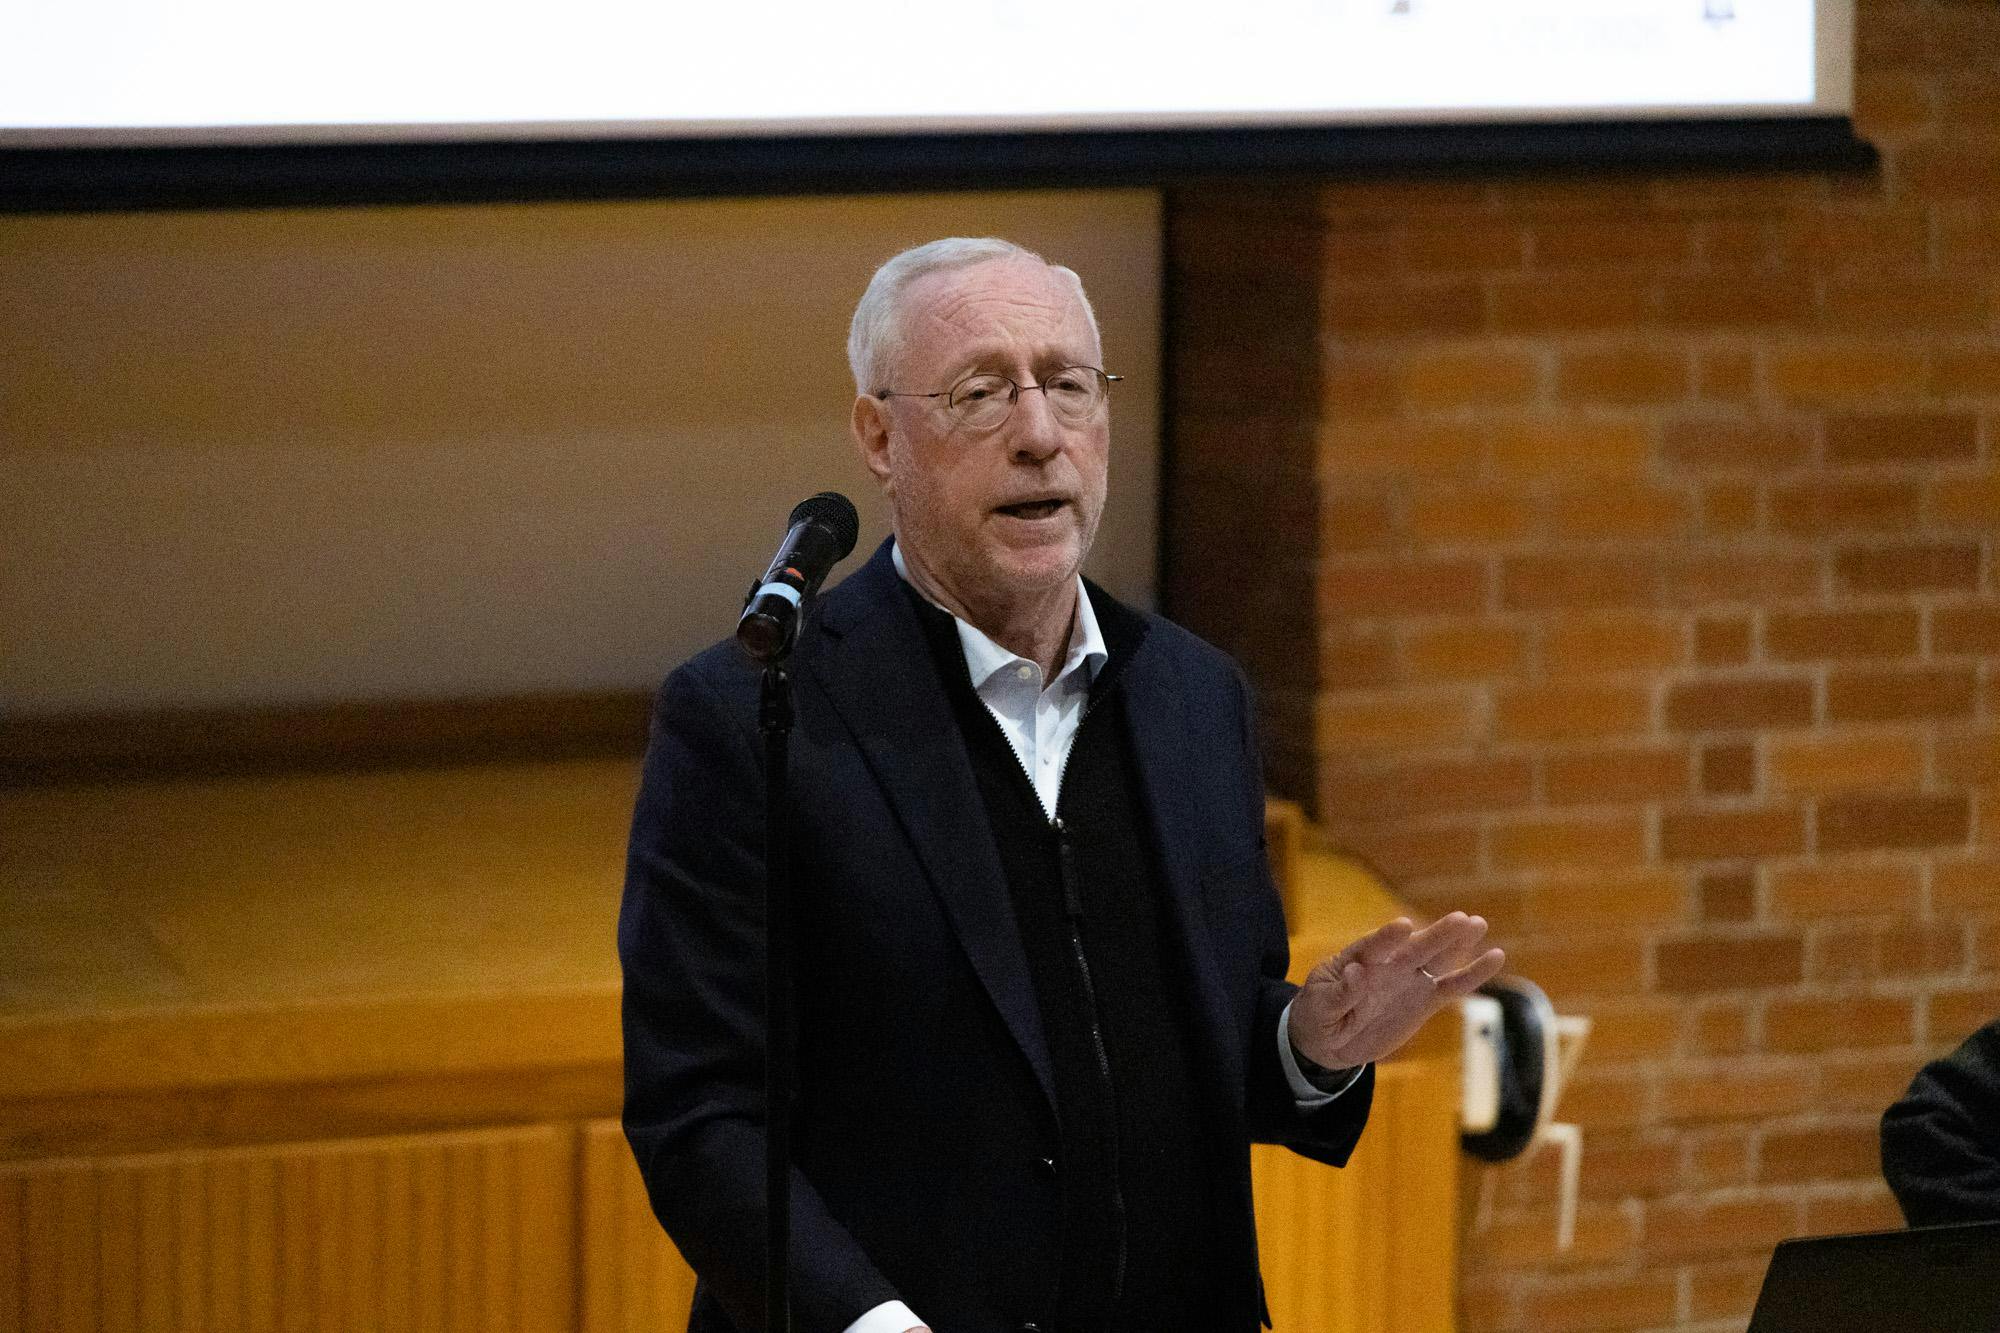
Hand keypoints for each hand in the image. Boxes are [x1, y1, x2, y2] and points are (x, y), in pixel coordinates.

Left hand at [1290, 912, 1504, 1070]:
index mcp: (1356, 959)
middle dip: (1435, 934)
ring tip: (1478, 923)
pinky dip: (1472, 974)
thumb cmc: (1318, 1014)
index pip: (1372, 946)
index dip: (1387, 937)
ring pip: (1437, 959)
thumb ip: (1339, 993)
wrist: (1328, 1039)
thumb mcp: (1319, 1006)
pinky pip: (1451, 986)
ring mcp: (1408, 979)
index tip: (1403, 925)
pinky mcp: (1424, 999)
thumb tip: (1356, 974)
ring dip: (1456, 943)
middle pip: (1413, 947)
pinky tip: (1494, 957)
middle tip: (1461, 918)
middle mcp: (1387, 964)